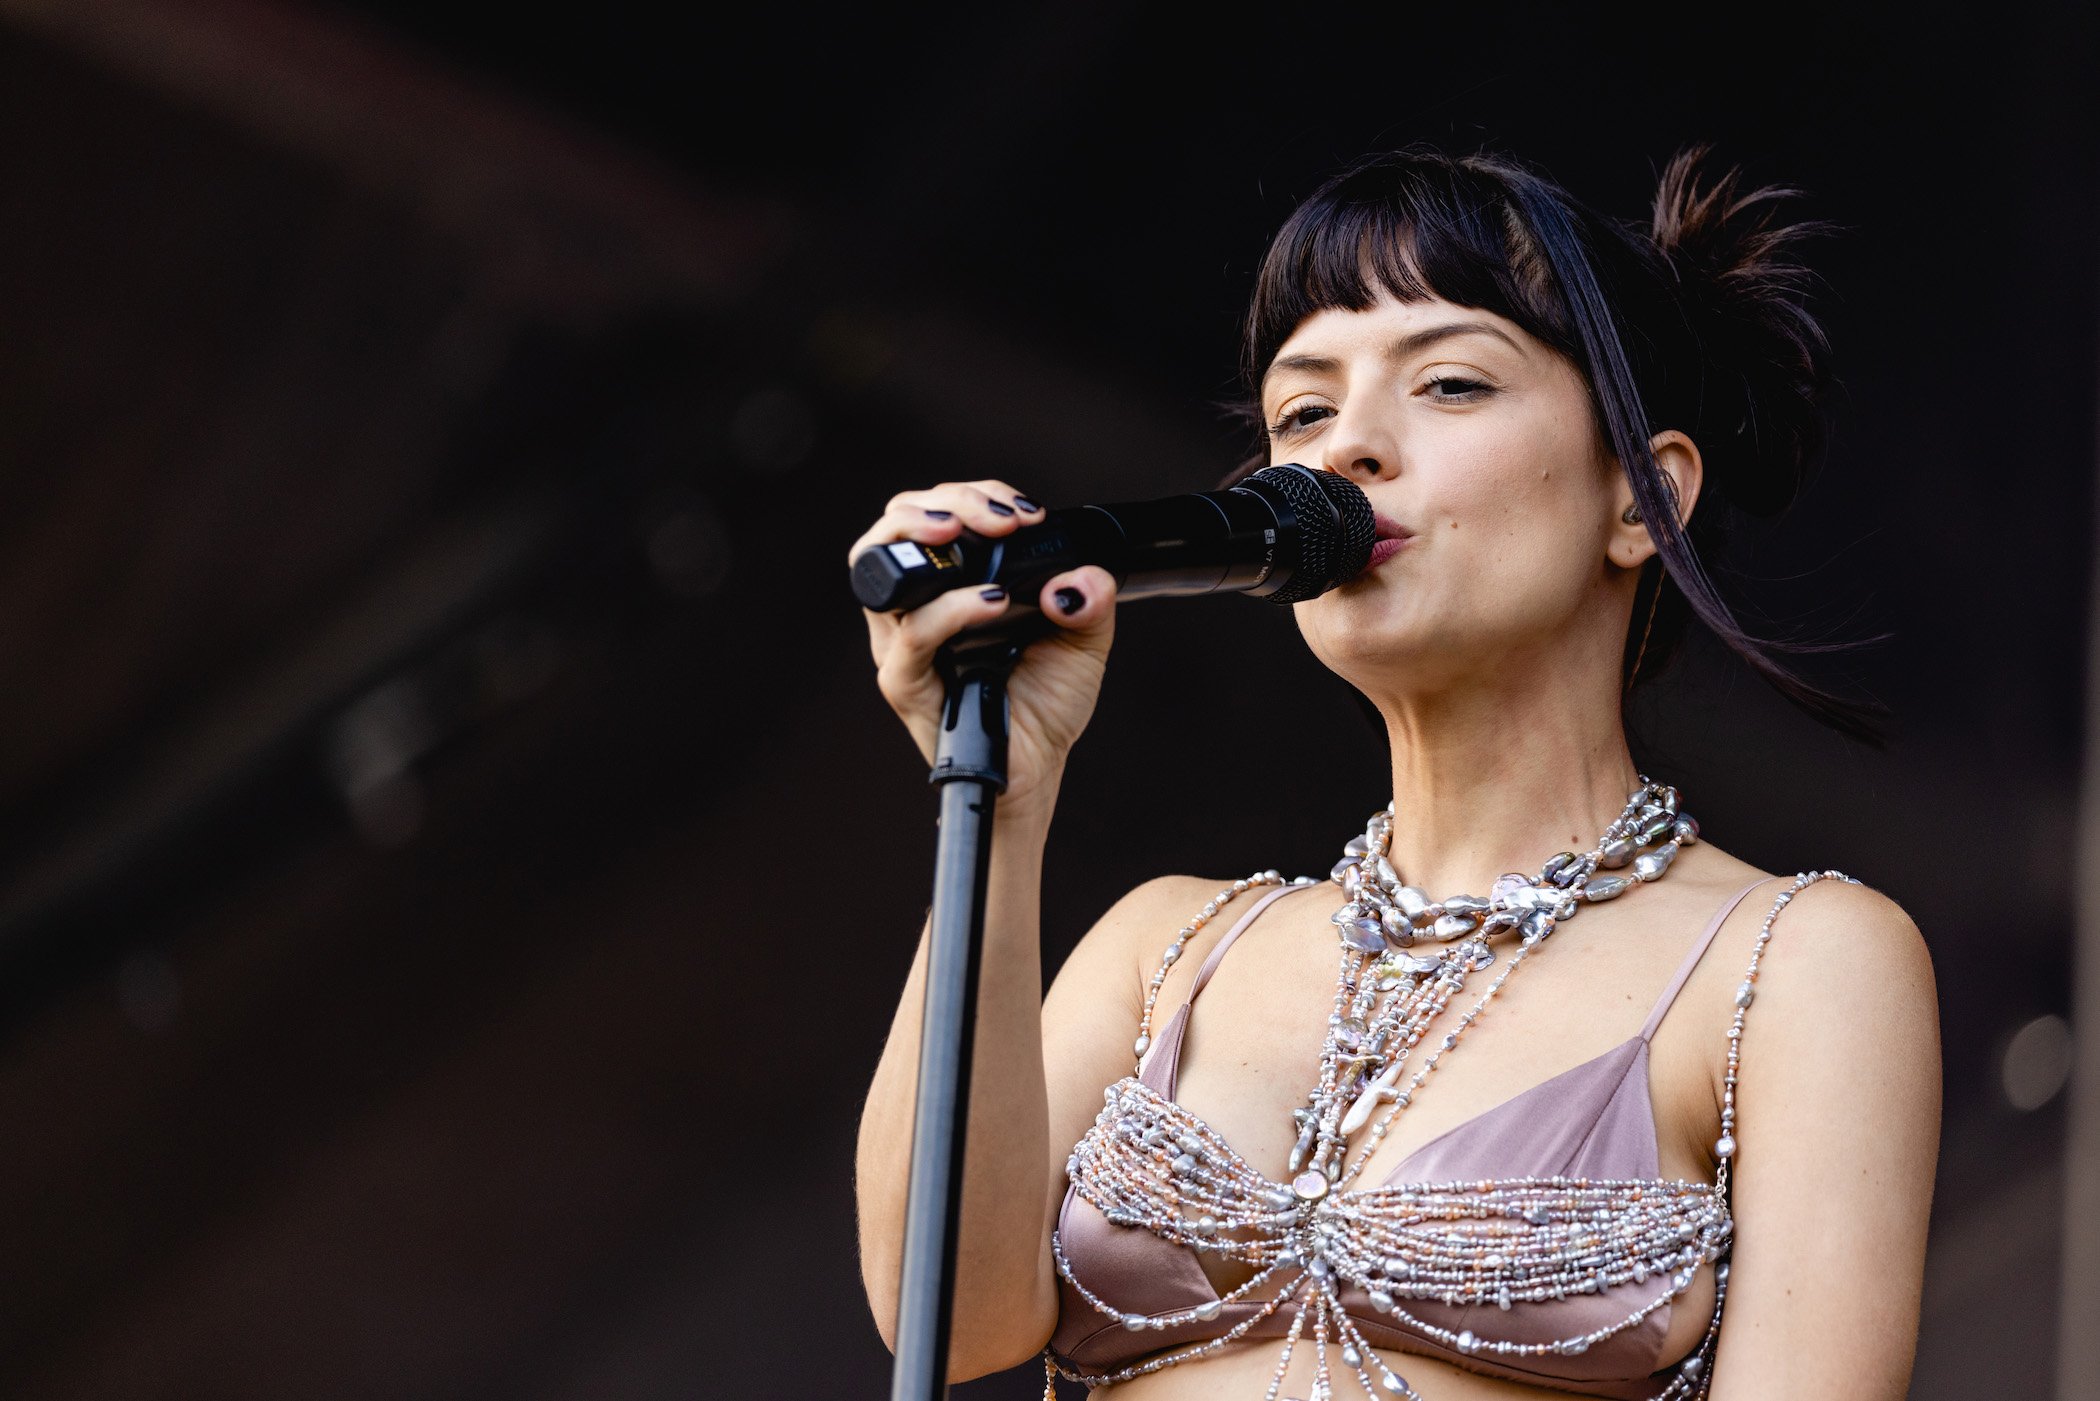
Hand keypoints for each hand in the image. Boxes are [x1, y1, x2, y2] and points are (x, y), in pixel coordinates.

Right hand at [848, 479, 1115, 817]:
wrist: (1037, 770)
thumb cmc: (1044, 706)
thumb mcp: (1083, 639)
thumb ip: (1090, 599)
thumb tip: (1085, 574)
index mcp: (949, 587)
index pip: (937, 515)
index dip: (976, 496)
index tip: (1025, 510)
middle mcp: (916, 608)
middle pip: (895, 527)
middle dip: (946, 501)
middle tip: (1000, 515)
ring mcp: (902, 643)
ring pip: (881, 567)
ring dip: (926, 534)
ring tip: (983, 532)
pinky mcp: (904, 680)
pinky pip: (914, 634)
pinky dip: (952, 609)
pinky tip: (994, 602)